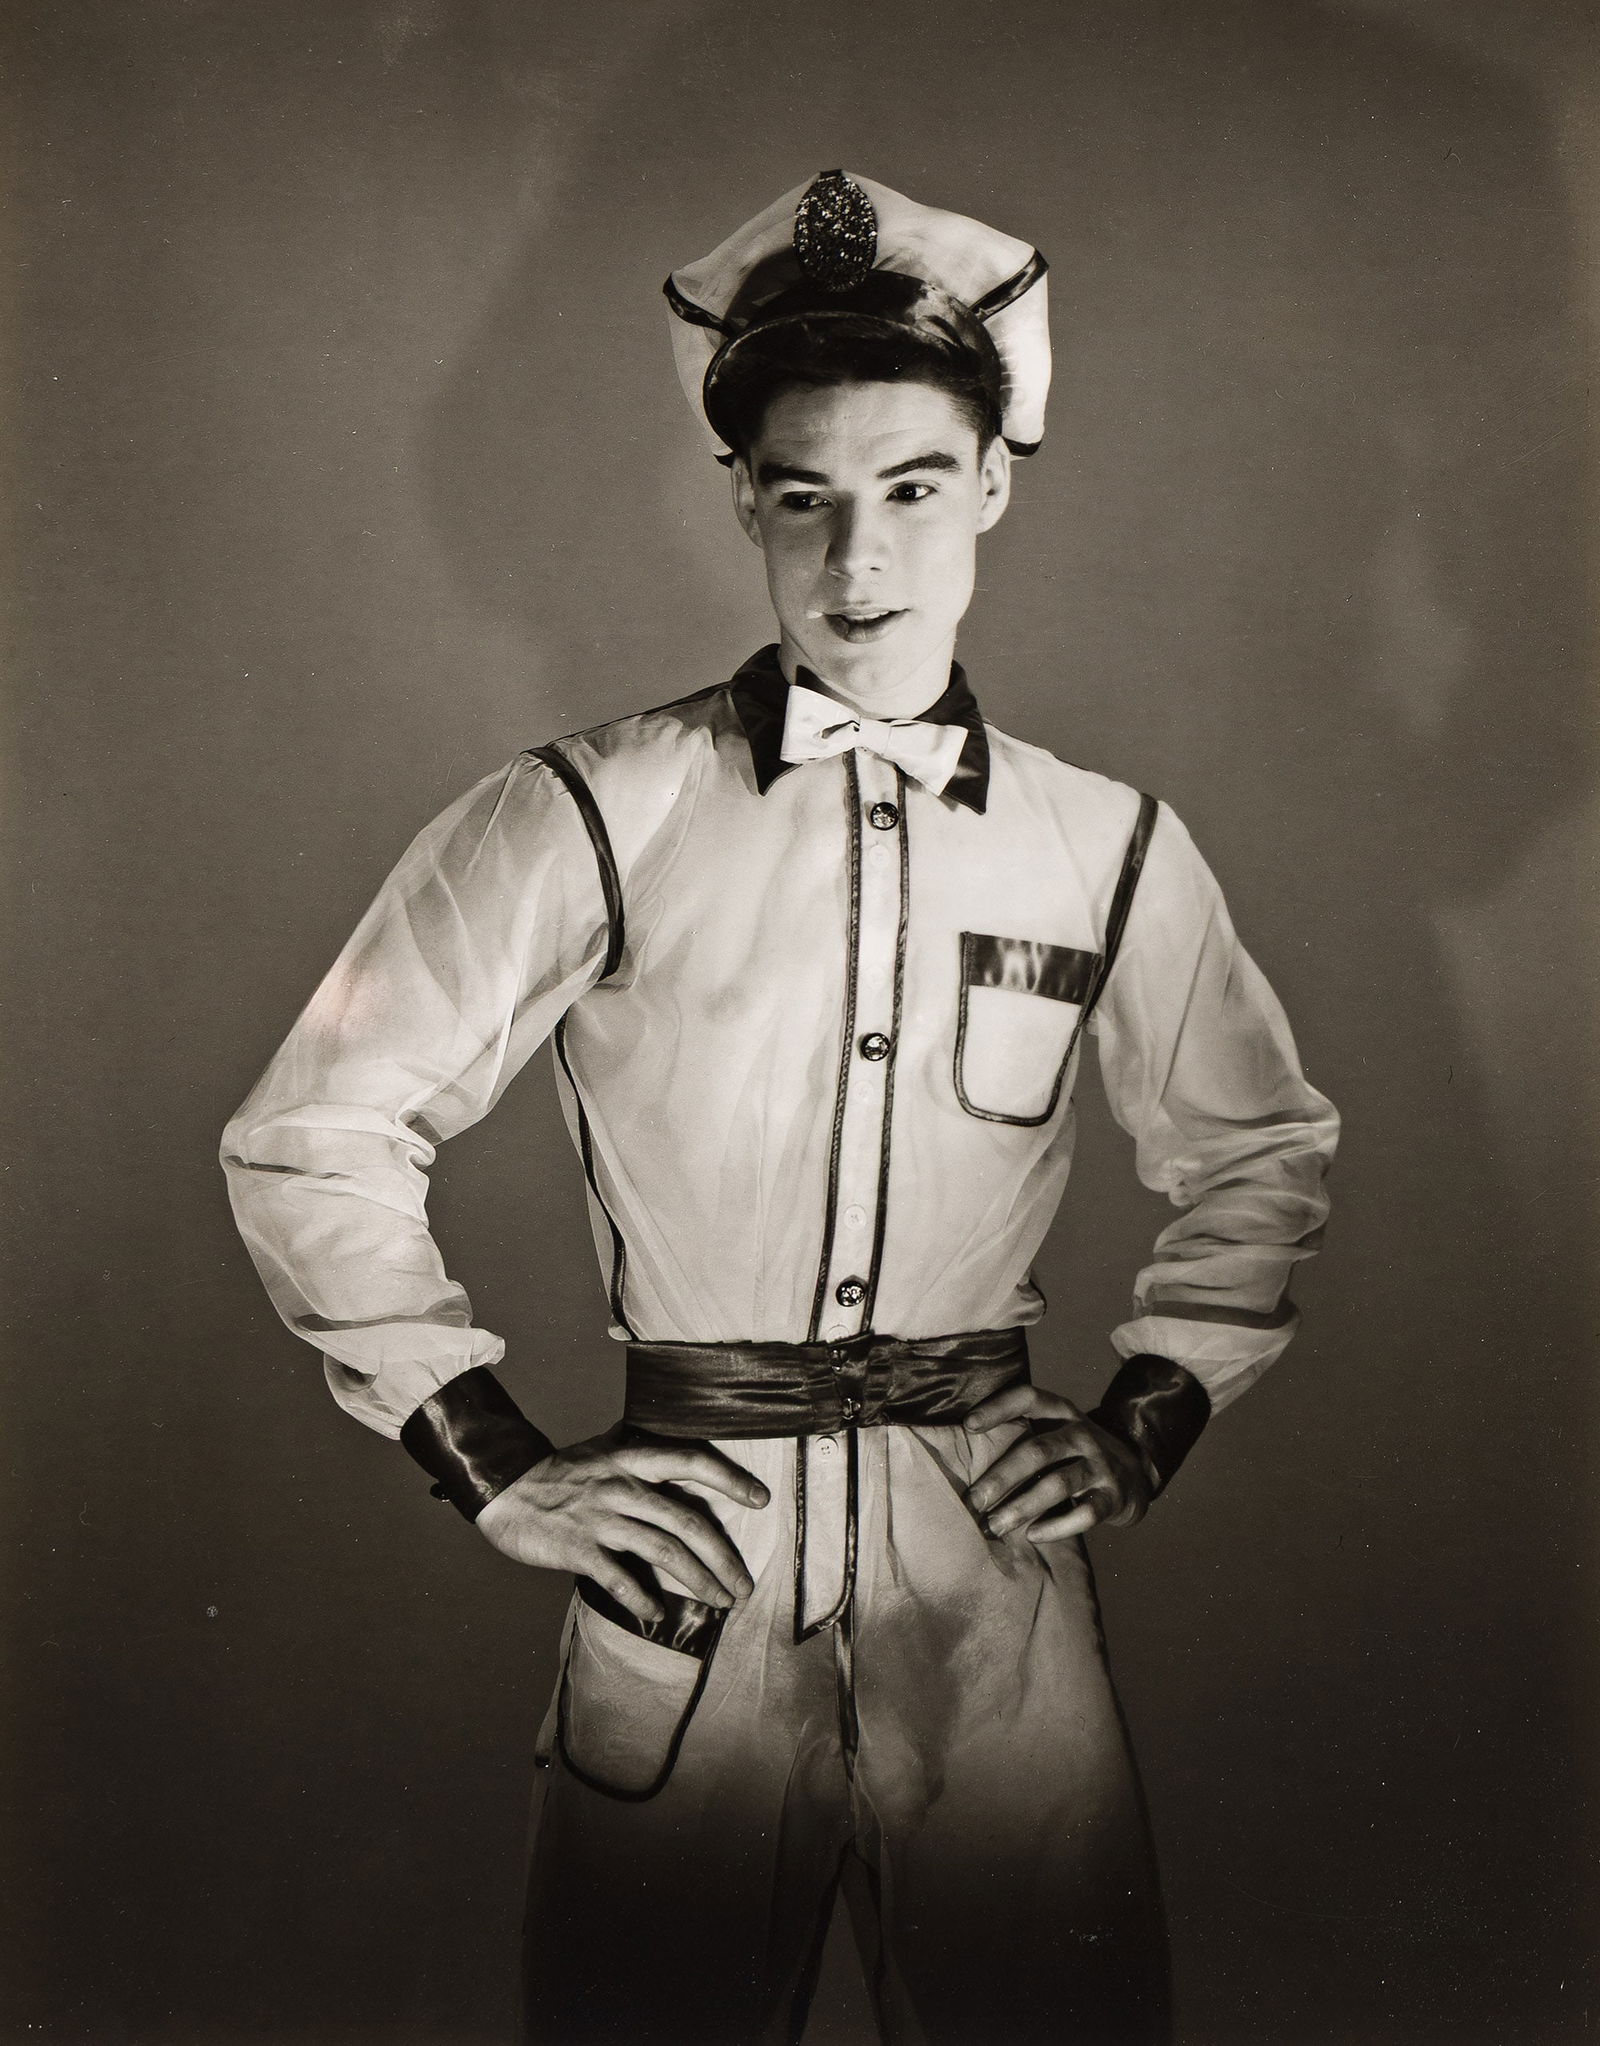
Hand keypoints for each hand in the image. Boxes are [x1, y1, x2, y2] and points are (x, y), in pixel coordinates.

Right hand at [475, 1427, 768, 1626]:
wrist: (505, 1489)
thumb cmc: (560, 1472)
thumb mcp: (603, 1449)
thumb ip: (638, 1449)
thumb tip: (671, 1441)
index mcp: (632, 1460)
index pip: (692, 1462)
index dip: (730, 1479)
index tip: (761, 1499)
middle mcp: (623, 1487)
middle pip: (687, 1522)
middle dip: (723, 1557)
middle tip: (744, 1583)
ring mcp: (601, 1519)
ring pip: (663, 1552)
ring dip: (698, 1581)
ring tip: (720, 1602)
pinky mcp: (579, 1549)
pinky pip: (619, 1579)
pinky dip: (642, 1599)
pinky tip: (657, 1614)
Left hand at [964, 1384, 1151, 1541]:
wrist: (1134, 1474)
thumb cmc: (1073, 1454)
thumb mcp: (1054, 1432)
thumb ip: (1020, 1435)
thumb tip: (957, 1456)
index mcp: (1061, 1412)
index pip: (1029, 1398)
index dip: (999, 1407)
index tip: (968, 1426)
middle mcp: (1081, 1434)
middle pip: (1037, 1451)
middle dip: (1001, 1477)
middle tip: (972, 1501)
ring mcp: (1099, 1465)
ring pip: (1057, 1484)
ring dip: (1022, 1506)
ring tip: (994, 1526)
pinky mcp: (1112, 1497)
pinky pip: (1085, 1514)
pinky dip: (1057, 1527)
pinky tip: (1033, 1536)